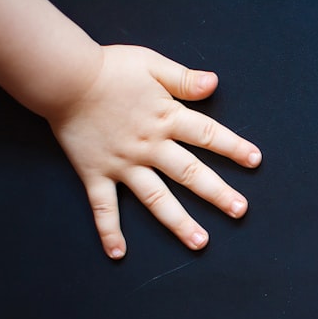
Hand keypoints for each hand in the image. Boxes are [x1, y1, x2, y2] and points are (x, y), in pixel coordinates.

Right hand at [47, 44, 261, 258]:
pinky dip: (109, 231)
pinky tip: (118, 253)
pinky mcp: (95, 174)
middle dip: (217, 193)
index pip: (207, 135)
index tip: (255, 161)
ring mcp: (123, 164)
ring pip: (156, 198)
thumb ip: (183, 79)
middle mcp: (149, 146)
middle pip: (190, 173)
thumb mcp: (151, 65)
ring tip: (200, 242)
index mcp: (166, 119)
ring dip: (179, 222)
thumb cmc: (109, 68)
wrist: (62, 76)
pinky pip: (103, 207)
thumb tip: (214, 83)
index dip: (233, 148)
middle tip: (240, 211)